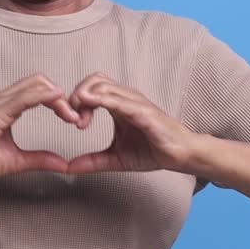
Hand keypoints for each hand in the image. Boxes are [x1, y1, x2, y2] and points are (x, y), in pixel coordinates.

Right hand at [0, 74, 80, 181]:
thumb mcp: (17, 161)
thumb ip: (40, 159)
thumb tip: (63, 164)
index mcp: (8, 106)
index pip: (39, 90)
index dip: (58, 100)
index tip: (72, 118)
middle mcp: (3, 98)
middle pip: (40, 81)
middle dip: (61, 96)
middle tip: (74, 116)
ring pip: (35, 84)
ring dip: (57, 97)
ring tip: (70, 114)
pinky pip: (24, 97)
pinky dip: (43, 96)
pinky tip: (57, 100)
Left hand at [67, 73, 198, 174]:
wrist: (180, 156)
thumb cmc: (152, 151)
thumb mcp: (115, 158)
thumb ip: (93, 161)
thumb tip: (69, 168)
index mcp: (118, 103)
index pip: (91, 87)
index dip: (77, 100)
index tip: (74, 123)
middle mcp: (125, 98)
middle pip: (94, 80)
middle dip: (77, 96)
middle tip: (74, 119)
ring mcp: (134, 102)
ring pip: (103, 85)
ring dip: (85, 98)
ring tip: (80, 121)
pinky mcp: (143, 112)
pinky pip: (120, 101)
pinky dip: (102, 100)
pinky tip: (90, 108)